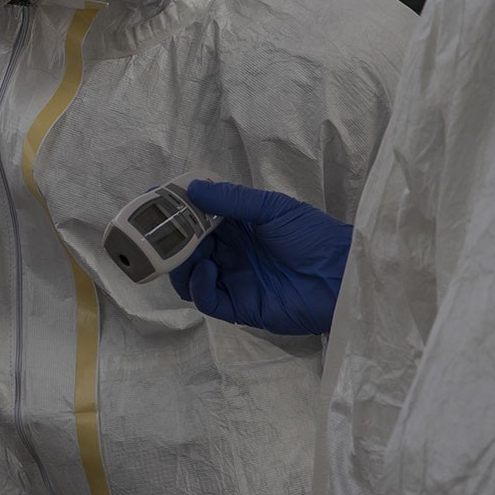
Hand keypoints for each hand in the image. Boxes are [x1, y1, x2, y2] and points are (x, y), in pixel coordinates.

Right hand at [169, 180, 351, 335]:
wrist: (341, 276)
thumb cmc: (313, 237)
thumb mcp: (274, 209)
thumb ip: (233, 201)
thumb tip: (193, 188)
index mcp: (238, 227)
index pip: (197, 219)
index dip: (175, 211)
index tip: (153, 202)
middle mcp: (231, 253)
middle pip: (188, 249)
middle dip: (169, 241)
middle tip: (154, 232)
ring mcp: (234, 280)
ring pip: (191, 276)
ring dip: (181, 264)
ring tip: (182, 253)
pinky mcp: (240, 306)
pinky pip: (208, 300)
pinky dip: (200, 286)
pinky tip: (207, 269)